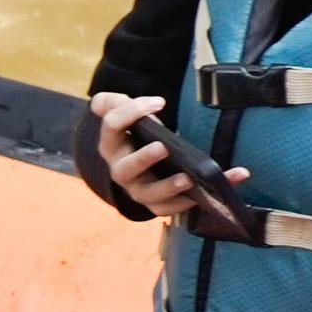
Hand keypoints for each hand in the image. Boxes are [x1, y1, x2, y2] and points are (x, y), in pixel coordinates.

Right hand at [88, 92, 245, 221]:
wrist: (138, 167)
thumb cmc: (132, 136)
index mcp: (111, 144)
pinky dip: (190, 202)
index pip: (112, 126)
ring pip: (148, 194)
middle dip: (143, 159)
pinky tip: (213, 191)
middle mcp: (121, 170)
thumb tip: (98, 103)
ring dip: (168, 187)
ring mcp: (138, 189)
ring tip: (188, 178)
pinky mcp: (156, 203)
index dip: (132, 112)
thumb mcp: (120, 116)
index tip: (160, 102)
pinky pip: (170, 208)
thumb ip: (111, 104)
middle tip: (163, 147)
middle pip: (124, 169)